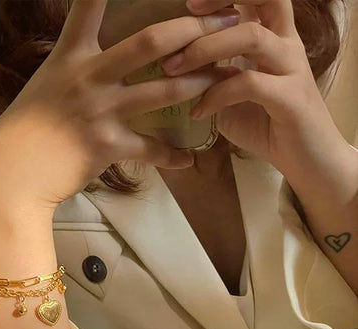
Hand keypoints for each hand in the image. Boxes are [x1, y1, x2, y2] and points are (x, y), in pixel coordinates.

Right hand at [0, 0, 242, 210]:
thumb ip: (71, 71)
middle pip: (150, 42)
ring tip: (225, 79)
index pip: (89, 7)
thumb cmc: (24, 131)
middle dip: (191, 29)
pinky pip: (150, 149)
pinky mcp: (107, 145)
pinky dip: (171, 157)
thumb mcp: (45, 87)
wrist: (12, 173)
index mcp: (70, 57)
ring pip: (162, 91)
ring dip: (199, 84)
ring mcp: (100, 111)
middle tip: (224, 22)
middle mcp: (88, 77)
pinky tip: (188, 160)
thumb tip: (90, 63)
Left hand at [160, 0, 352, 194]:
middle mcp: (287, 45)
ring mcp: (292, 68)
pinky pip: (249, 84)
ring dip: (205, 49)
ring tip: (174, 70)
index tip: (191, 6)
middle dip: (216, 7)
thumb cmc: (269, 128)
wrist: (306, 161)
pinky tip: (197, 112)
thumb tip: (182, 73)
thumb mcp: (234, 100)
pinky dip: (216, 95)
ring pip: (251, 37)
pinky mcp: (291, 98)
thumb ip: (215, 80)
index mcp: (275, 40)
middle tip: (175, 40)